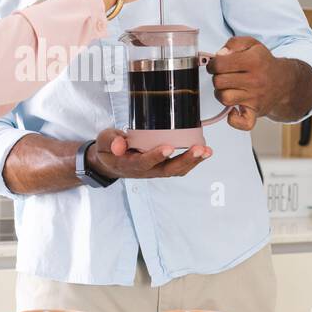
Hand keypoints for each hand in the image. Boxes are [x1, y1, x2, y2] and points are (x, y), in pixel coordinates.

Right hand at [86, 127, 210, 179]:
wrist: (110, 161)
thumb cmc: (109, 149)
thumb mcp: (104, 141)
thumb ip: (111, 141)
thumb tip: (119, 144)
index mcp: (129, 164)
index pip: (143, 162)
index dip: (156, 156)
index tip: (169, 148)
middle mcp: (145, 171)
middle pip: (167, 170)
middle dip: (185, 160)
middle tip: (199, 149)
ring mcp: (155, 171)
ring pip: (176, 170)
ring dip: (193, 162)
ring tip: (207, 151)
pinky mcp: (162, 167)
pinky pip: (179, 167)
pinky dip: (192, 161)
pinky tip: (203, 152)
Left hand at [208, 36, 290, 130]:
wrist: (284, 82)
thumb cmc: (264, 63)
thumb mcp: (252, 44)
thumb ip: (234, 43)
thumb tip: (220, 54)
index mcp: (254, 61)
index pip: (219, 64)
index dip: (213, 64)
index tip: (216, 65)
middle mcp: (255, 80)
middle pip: (219, 81)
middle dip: (217, 78)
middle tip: (224, 76)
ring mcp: (256, 98)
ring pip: (224, 98)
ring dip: (221, 93)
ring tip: (228, 88)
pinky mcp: (256, 112)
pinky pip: (242, 123)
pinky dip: (234, 119)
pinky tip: (234, 109)